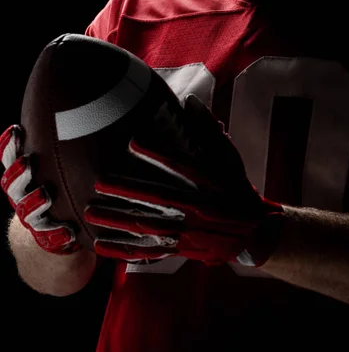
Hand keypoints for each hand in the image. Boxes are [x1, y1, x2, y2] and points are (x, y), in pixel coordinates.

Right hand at [0, 125, 80, 254]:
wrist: (58, 234)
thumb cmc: (64, 189)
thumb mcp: (62, 170)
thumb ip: (65, 151)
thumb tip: (88, 116)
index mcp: (23, 178)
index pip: (10, 158)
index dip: (9, 145)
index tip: (16, 129)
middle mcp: (22, 197)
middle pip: (11, 184)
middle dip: (18, 172)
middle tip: (28, 161)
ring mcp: (33, 219)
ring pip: (26, 211)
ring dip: (33, 203)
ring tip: (44, 195)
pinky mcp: (47, 238)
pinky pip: (49, 239)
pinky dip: (56, 235)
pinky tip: (67, 231)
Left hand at [84, 94, 283, 266]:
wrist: (254, 232)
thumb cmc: (236, 187)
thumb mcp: (228, 156)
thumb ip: (208, 129)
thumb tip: (190, 100)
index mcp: (208, 183)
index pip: (182, 166)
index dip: (158, 154)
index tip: (133, 142)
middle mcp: (197, 207)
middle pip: (159, 199)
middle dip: (127, 191)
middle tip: (99, 182)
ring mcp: (188, 231)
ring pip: (149, 227)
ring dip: (118, 220)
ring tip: (90, 213)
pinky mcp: (181, 248)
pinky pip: (149, 251)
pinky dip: (124, 250)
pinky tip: (100, 244)